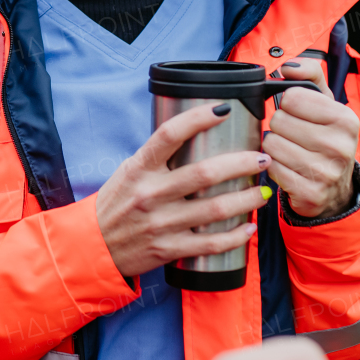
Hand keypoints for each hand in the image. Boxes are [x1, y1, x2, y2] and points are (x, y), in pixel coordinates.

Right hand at [96, 103, 271, 278]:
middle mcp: (150, 194)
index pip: (169, 135)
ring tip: (263, 190)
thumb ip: (158, 158)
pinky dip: (235, 236)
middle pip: (204, 173)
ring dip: (247, 198)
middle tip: (262, 157)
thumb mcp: (130, 171)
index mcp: (139, 168)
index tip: (224, 109)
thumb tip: (197, 136)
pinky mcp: (169, 249)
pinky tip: (249, 227)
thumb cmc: (117, 203)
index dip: (198, 118)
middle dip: (242, 163)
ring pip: (215, 209)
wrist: (95, 246)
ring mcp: (161, 223)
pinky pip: (210, 243)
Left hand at [264, 58, 359, 218]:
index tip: (298, 113)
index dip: (288, 104)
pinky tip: (288, 167)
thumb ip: (309, 73)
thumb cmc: (325, 137)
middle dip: (280, 126)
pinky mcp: (311, 193)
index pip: (291, 97)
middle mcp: (340, 146)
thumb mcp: (325, 103)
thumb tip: (288, 67)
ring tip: (290, 150)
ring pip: (272, 144)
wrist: (337, 187)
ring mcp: (327, 172)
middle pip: (279, 121)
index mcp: (345, 119)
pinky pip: (272, 168)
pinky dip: (274, 166)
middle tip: (293, 135)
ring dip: (274, 146)